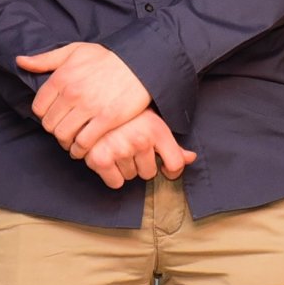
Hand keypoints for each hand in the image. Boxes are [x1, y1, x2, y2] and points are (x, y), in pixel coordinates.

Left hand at [17, 42, 152, 156]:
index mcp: (61, 77)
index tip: (54, 117)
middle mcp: (72, 93)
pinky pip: (84, 142)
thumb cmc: (107, 57)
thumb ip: (46, 59)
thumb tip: (20, 61)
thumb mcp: (74, 50)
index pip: (39, 108)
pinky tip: (83, 149)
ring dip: (66, 143)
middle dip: (55, 130)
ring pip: (64, 136)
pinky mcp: (106, 119)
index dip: (45, 116)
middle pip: (50, 125)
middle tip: (64, 131)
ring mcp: (89, 107)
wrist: (140, 63)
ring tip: (72, 142)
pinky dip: (80, 150)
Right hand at [82, 110, 196, 188]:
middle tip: (130, 146)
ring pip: (131, 177)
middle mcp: (140, 140)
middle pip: (149, 173)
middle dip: (141, 164)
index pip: (175, 164)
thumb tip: (191, 158)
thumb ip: (171, 144)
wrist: (92, 101)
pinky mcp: (101, 159)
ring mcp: (120, 150)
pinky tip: (107, 157)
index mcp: (156, 128)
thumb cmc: (124, 113)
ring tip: (117, 147)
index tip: (164, 167)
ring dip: (125, 167)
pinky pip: (115, 182)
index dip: (172, 170)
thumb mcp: (151, 121)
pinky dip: (111, 175)